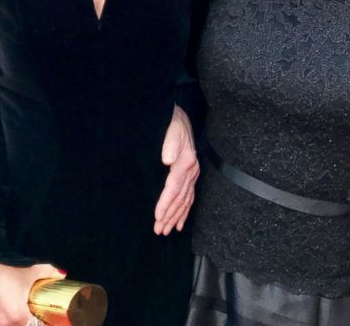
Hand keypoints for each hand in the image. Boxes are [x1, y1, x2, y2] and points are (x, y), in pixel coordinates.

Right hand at [0, 260, 64, 325]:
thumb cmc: (5, 268)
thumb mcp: (32, 270)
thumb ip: (50, 273)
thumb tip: (62, 274)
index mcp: (17, 315)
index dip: (40, 322)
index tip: (42, 317)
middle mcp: (2, 323)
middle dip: (26, 322)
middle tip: (29, 314)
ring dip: (12, 323)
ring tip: (14, 314)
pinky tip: (2, 317)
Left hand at [153, 104, 198, 234]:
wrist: (181, 119)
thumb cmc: (174, 125)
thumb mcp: (171, 130)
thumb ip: (169, 144)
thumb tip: (166, 160)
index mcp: (186, 162)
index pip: (174, 187)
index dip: (166, 203)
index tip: (157, 216)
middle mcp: (192, 171)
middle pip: (180, 198)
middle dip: (169, 215)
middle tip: (158, 230)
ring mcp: (193, 175)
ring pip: (184, 201)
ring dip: (175, 217)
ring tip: (166, 230)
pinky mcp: (191, 176)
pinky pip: (189, 198)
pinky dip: (184, 212)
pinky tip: (178, 223)